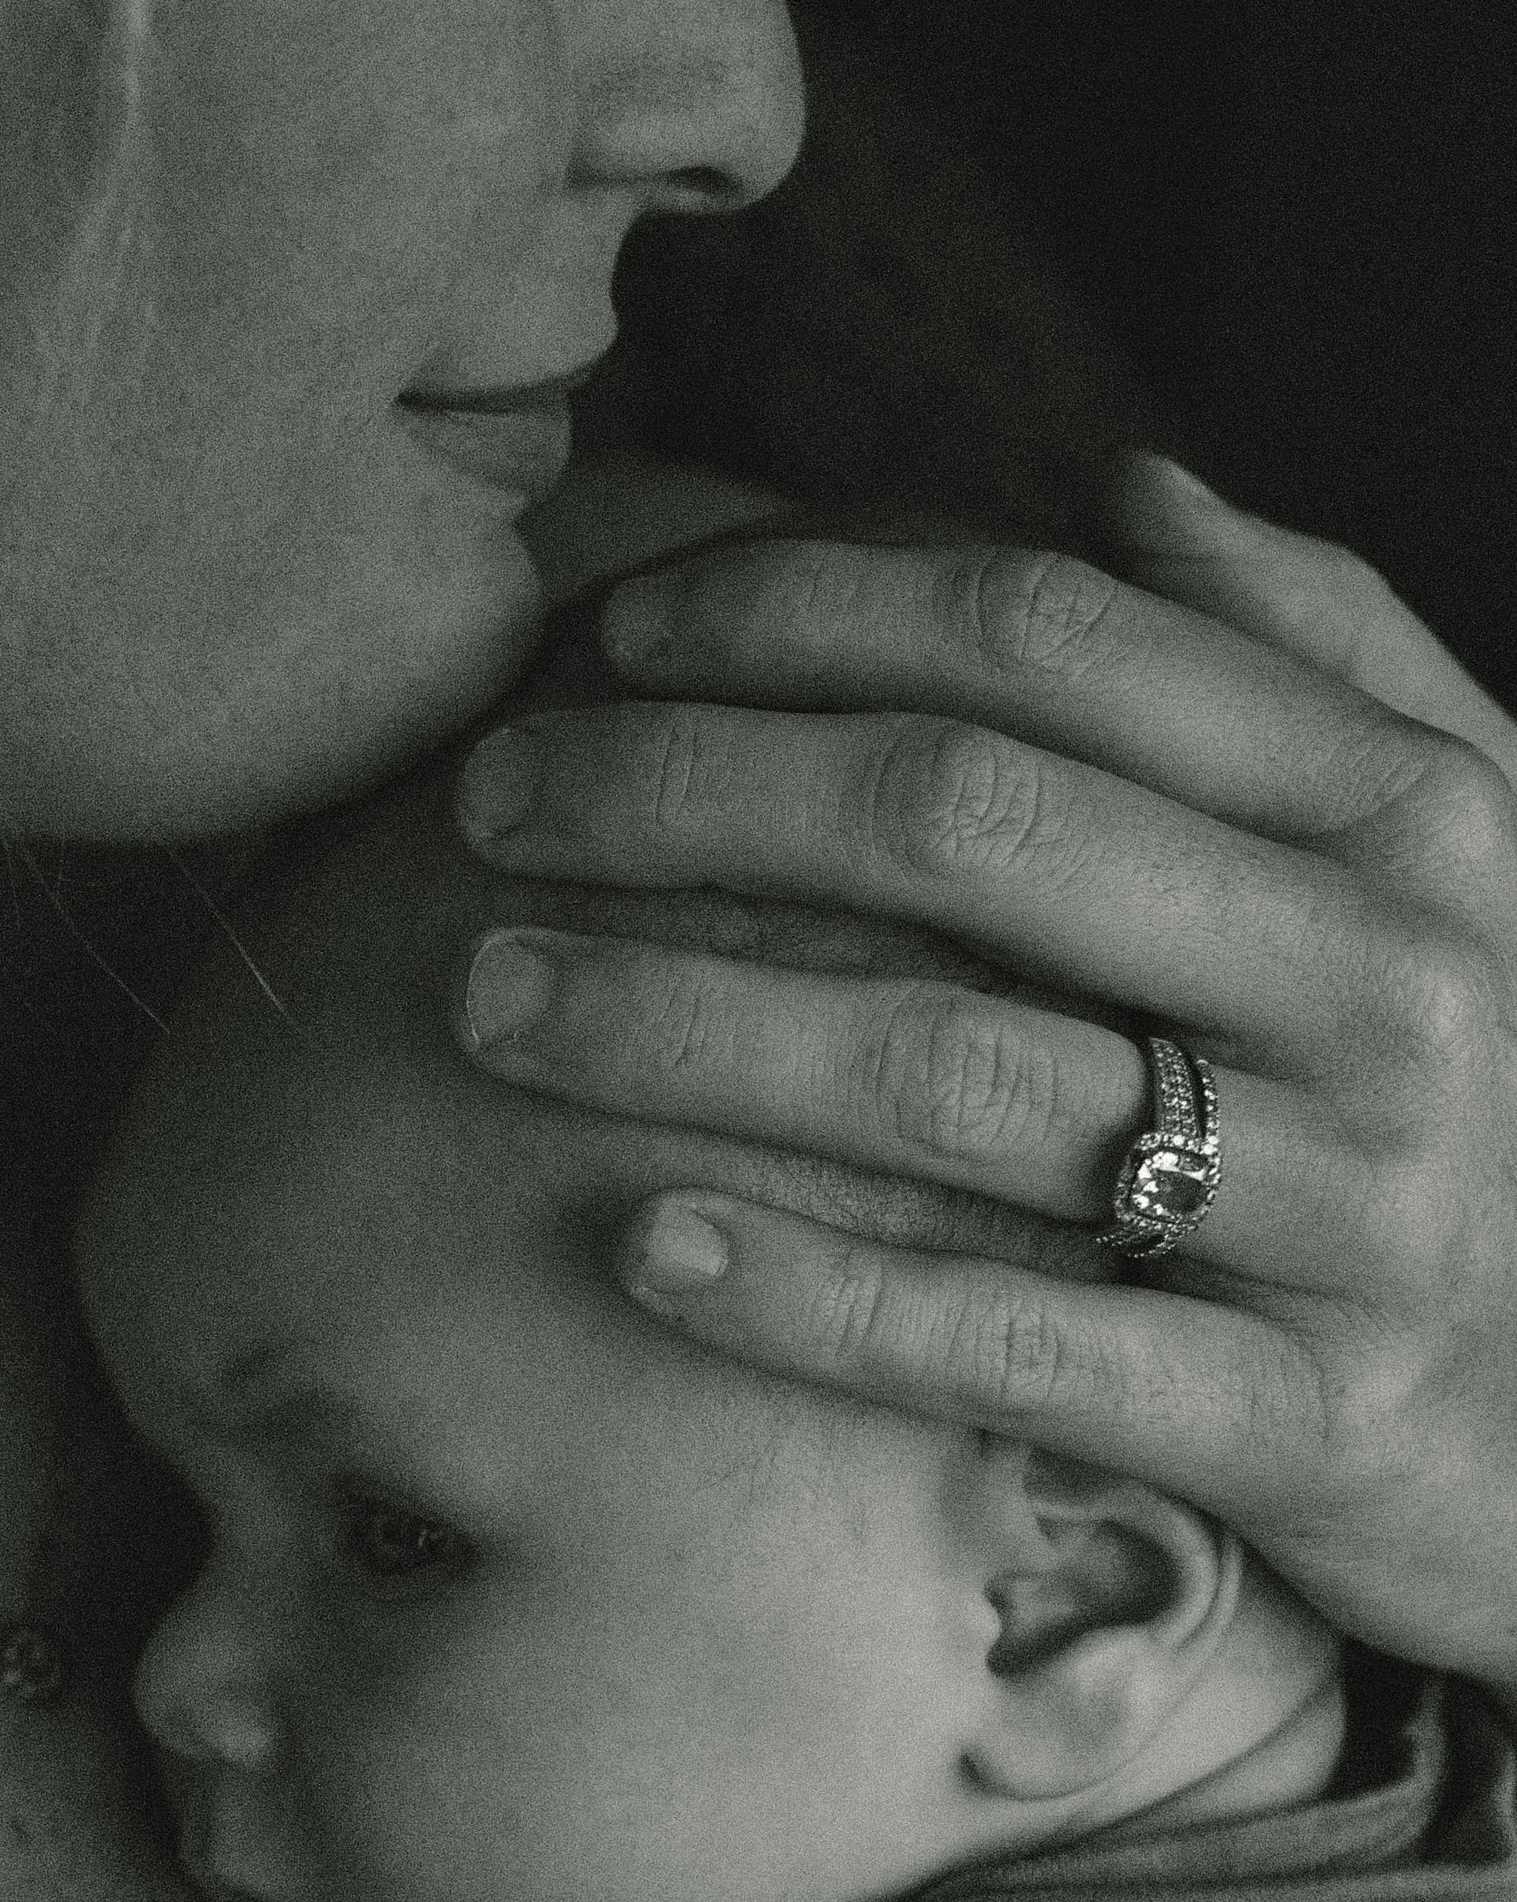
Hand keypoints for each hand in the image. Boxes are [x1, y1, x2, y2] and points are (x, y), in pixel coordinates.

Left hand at [456, 457, 1516, 1683]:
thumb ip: (1320, 654)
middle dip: (687, 790)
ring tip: (489, 1003)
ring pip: (957, 1075)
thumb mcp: (1472, 849)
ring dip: (685, 1022)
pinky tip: (642, 1247)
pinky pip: (1018, 1342)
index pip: (1048, 640)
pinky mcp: (1310, 1418)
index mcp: (1400, 808)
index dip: (801, 609)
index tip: (613, 633)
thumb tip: (1132, 484)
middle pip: (963, 821)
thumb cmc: (1503, 1088)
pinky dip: (817, 1294)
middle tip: (486, 802)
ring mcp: (1357, 1203)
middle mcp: (1384, 974)